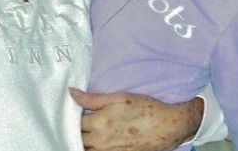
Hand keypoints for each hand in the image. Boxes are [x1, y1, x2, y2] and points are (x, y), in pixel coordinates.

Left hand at [70, 88, 202, 150]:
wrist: (166, 126)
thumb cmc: (144, 108)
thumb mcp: (118, 97)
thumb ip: (92, 98)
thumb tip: (71, 93)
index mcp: (98, 122)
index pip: (76, 122)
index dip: (75, 116)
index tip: (79, 111)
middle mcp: (101, 141)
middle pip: (79, 138)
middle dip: (79, 130)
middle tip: (85, 121)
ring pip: (87, 150)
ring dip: (86, 142)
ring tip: (91, 132)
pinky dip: (96, 149)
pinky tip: (101, 141)